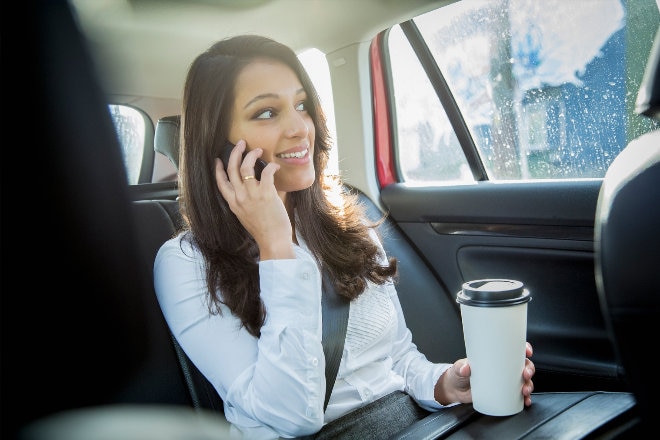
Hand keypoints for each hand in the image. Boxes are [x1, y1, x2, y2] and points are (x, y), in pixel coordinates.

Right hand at [215, 140, 293, 259]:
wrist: (272, 241)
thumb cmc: (263, 230)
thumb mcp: (247, 215)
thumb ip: (247, 200)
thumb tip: (256, 185)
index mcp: (233, 203)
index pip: (220, 182)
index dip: (218, 169)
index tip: (218, 160)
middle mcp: (239, 197)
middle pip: (232, 169)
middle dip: (235, 153)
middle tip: (240, 143)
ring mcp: (252, 195)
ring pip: (246, 167)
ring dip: (251, 155)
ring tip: (257, 150)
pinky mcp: (266, 194)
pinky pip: (266, 173)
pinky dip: (271, 167)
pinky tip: (275, 167)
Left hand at [435, 342, 534, 405]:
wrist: (455, 390)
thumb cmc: (459, 374)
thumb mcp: (458, 368)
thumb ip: (461, 367)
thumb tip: (465, 368)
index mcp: (495, 357)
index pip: (513, 349)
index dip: (523, 348)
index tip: (527, 351)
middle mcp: (503, 368)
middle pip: (523, 365)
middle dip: (529, 369)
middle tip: (525, 375)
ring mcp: (505, 381)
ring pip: (524, 380)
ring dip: (528, 385)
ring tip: (524, 390)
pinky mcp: (503, 393)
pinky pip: (519, 395)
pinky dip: (525, 398)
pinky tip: (525, 401)